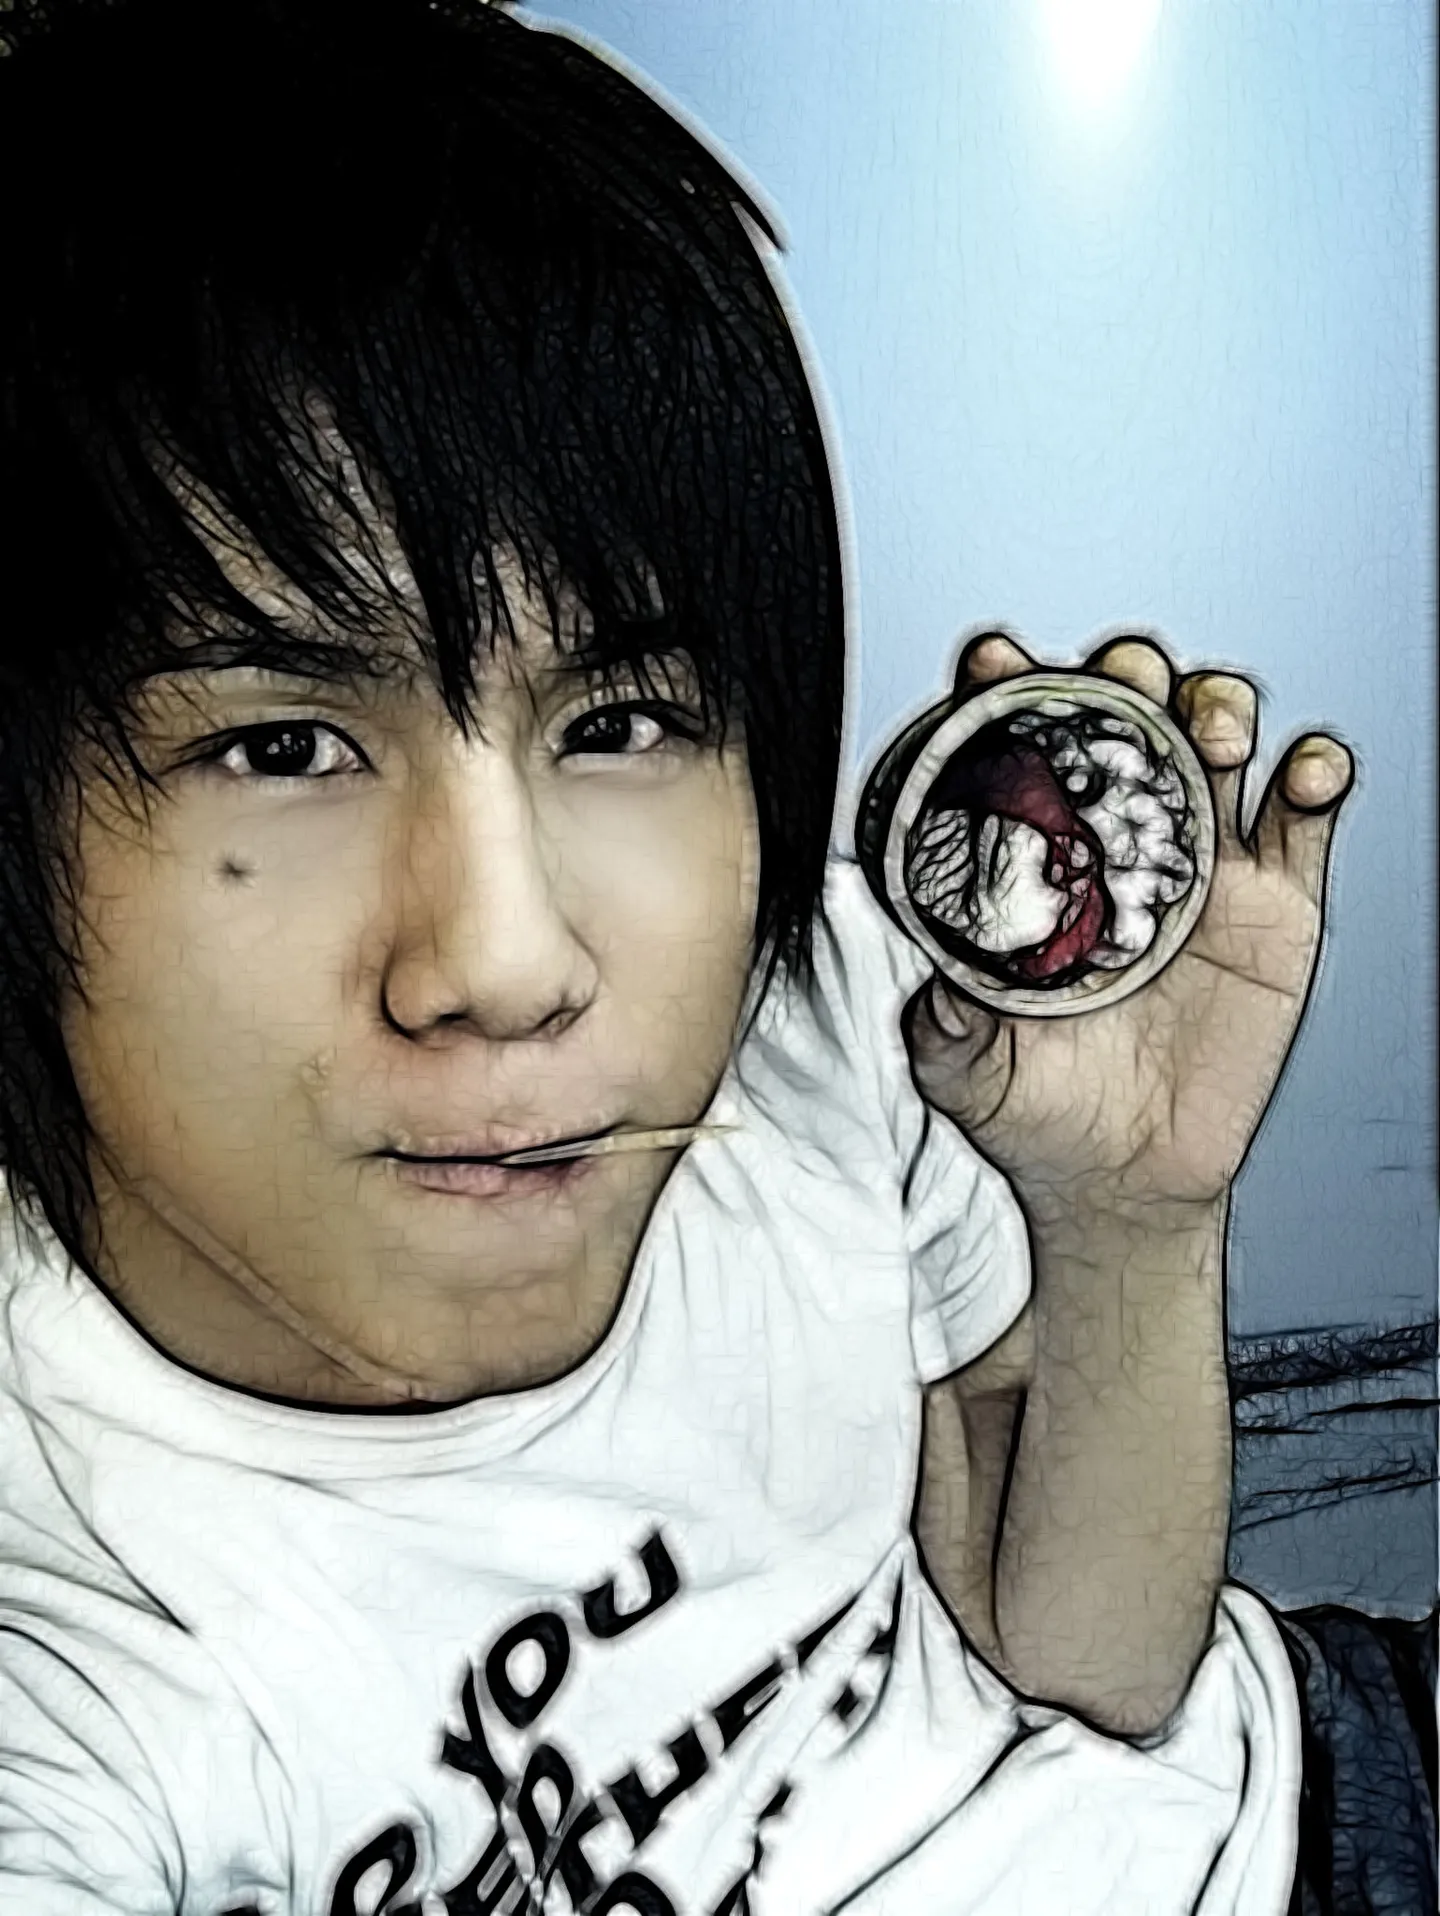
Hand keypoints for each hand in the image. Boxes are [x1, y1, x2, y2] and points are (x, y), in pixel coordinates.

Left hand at [905, 633, 1354, 1220]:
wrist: (1118, 1181)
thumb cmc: (1030, 1108)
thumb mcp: (958, 1064)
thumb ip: (941, 1012)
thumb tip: (937, 964)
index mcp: (1035, 854)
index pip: (1019, 744)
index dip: (1007, 690)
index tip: (991, 664)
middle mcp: (1118, 840)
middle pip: (1131, 712)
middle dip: (1125, 675)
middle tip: (1117, 685)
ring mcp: (1204, 864)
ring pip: (1222, 739)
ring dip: (1219, 706)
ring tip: (1209, 730)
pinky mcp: (1279, 904)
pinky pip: (1307, 819)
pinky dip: (1318, 774)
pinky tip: (1302, 771)